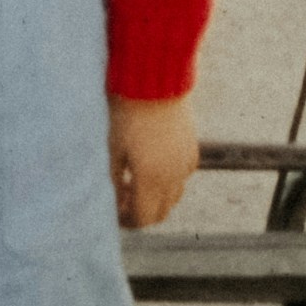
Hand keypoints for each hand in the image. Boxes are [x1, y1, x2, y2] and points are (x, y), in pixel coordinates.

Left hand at [110, 95, 199, 229]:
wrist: (155, 83)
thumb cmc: (127, 116)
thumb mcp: (113, 150)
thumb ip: (114, 181)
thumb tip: (114, 202)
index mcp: (151, 179)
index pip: (142, 219)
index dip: (126, 221)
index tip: (113, 212)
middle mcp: (174, 176)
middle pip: (160, 213)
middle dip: (140, 213)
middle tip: (122, 199)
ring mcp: (186, 164)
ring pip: (173, 197)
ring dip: (155, 198)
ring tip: (135, 181)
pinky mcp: (192, 150)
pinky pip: (182, 177)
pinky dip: (168, 181)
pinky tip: (151, 165)